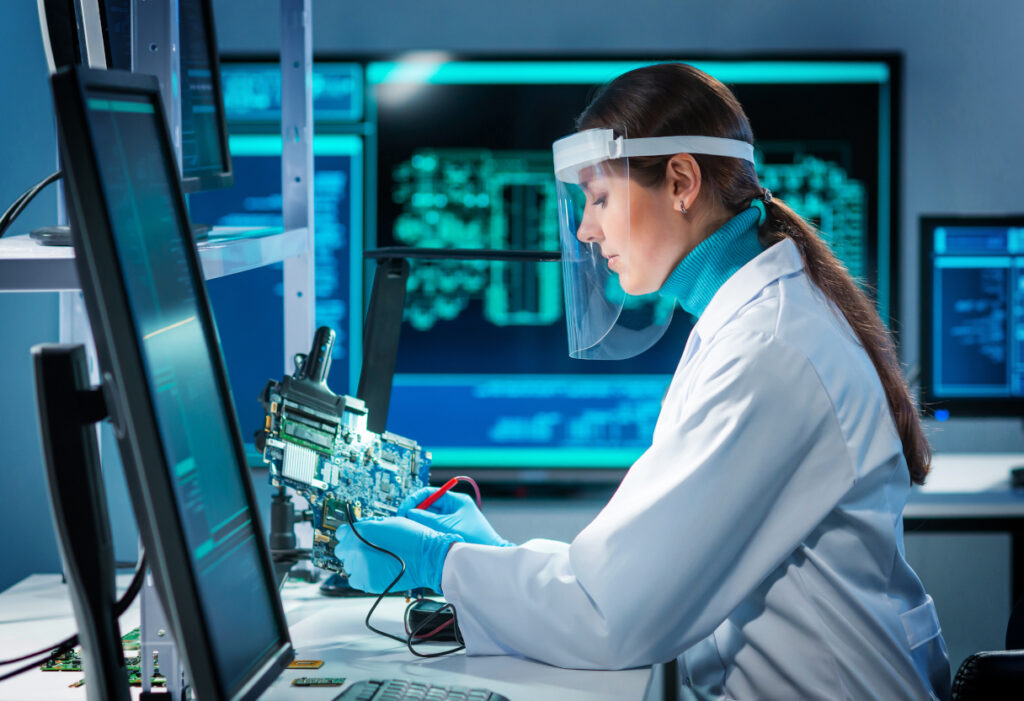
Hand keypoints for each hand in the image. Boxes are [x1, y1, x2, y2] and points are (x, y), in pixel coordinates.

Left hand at [334, 517, 461, 593]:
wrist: (427, 558)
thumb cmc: (413, 538)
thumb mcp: (389, 522)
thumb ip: (369, 525)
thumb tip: (359, 528)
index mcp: (360, 533)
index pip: (341, 533)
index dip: (349, 534)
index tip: (354, 538)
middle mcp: (356, 551)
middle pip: (341, 551)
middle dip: (352, 549)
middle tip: (367, 550)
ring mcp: (361, 569)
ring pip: (349, 567)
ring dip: (357, 564)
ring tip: (375, 561)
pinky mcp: (368, 583)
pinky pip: (356, 580)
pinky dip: (363, 576)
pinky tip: (376, 570)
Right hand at [398, 487, 512, 547]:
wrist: (488, 556)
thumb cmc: (475, 539)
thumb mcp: (447, 526)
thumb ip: (427, 518)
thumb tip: (410, 512)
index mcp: (456, 500)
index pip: (430, 493)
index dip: (415, 499)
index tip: (404, 508)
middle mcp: (453, 508)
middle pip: (428, 505)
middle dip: (415, 511)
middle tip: (402, 519)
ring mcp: (451, 520)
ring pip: (429, 517)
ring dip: (419, 521)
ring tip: (409, 527)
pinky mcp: (450, 531)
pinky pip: (433, 527)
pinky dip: (425, 529)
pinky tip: (418, 534)